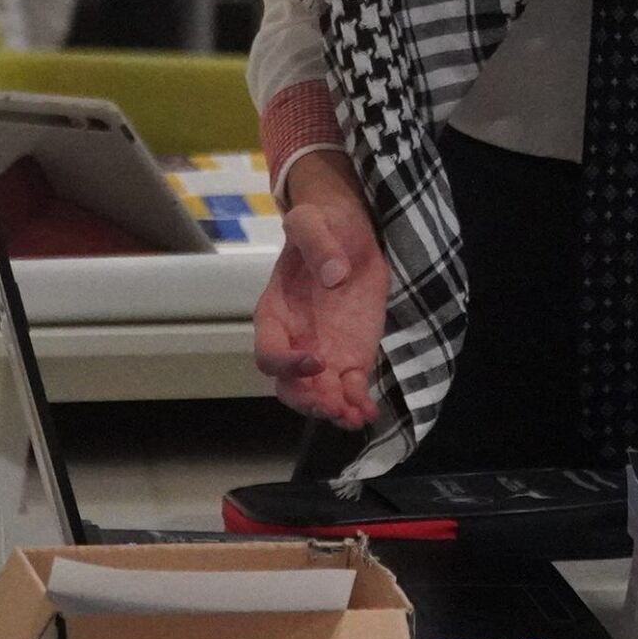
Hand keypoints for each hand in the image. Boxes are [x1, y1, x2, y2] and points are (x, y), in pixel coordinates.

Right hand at [253, 153, 387, 429]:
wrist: (347, 228)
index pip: (269, 352)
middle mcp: (295, 340)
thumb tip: (333, 274)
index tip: (316, 360)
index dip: (287, 364)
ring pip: (319, 393)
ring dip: (334, 409)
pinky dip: (356, 402)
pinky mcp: (351, 354)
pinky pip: (348, 387)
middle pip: (290, 386)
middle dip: (309, 400)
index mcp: (275, 313)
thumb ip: (318, 244)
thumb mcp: (313, 221)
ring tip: (354, 417)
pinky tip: (368, 412)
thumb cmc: (321, 223)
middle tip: (333, 405)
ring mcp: (323, 350)